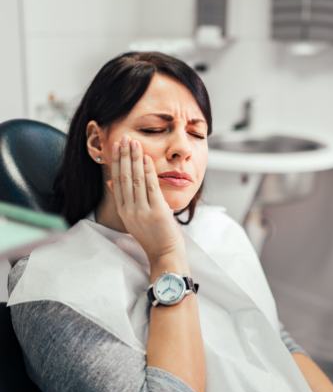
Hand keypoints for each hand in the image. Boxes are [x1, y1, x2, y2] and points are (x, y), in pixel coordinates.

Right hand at [109, 135, 186, 268]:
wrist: (164, 253)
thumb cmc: (152, 235)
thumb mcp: (133, 217)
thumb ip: (123, 199)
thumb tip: (110, 181)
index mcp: (123, 210)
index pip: (117, 181)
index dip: (116, 162)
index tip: (116, 146)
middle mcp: (130, 210)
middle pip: (124, 178)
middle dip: (124, 156)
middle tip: (123, 138)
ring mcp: (142, 211)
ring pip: (136, 180)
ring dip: (134, 160)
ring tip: (134, 143)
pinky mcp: (156, 211)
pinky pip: (151, 187)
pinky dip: (148, 171)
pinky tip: (146, 158)